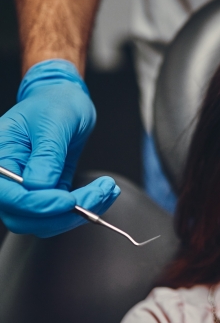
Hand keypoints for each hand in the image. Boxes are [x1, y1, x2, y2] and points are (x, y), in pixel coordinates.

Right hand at [0, 59, 119, 235]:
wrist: (65, 100)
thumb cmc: (54, 103)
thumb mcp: (53, 122)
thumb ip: (46, 154)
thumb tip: (39, 185)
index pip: (9, 196)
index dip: (38, 205)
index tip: (69, 200)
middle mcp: (9, 179)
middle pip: (24, 219)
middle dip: (63, 214)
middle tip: (97, 194)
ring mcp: (28, 189)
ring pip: (46, 222)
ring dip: (81, 213)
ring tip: (107, 189)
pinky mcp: (49, 193)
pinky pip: (63, 213)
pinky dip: (88, 207)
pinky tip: (106, 192)